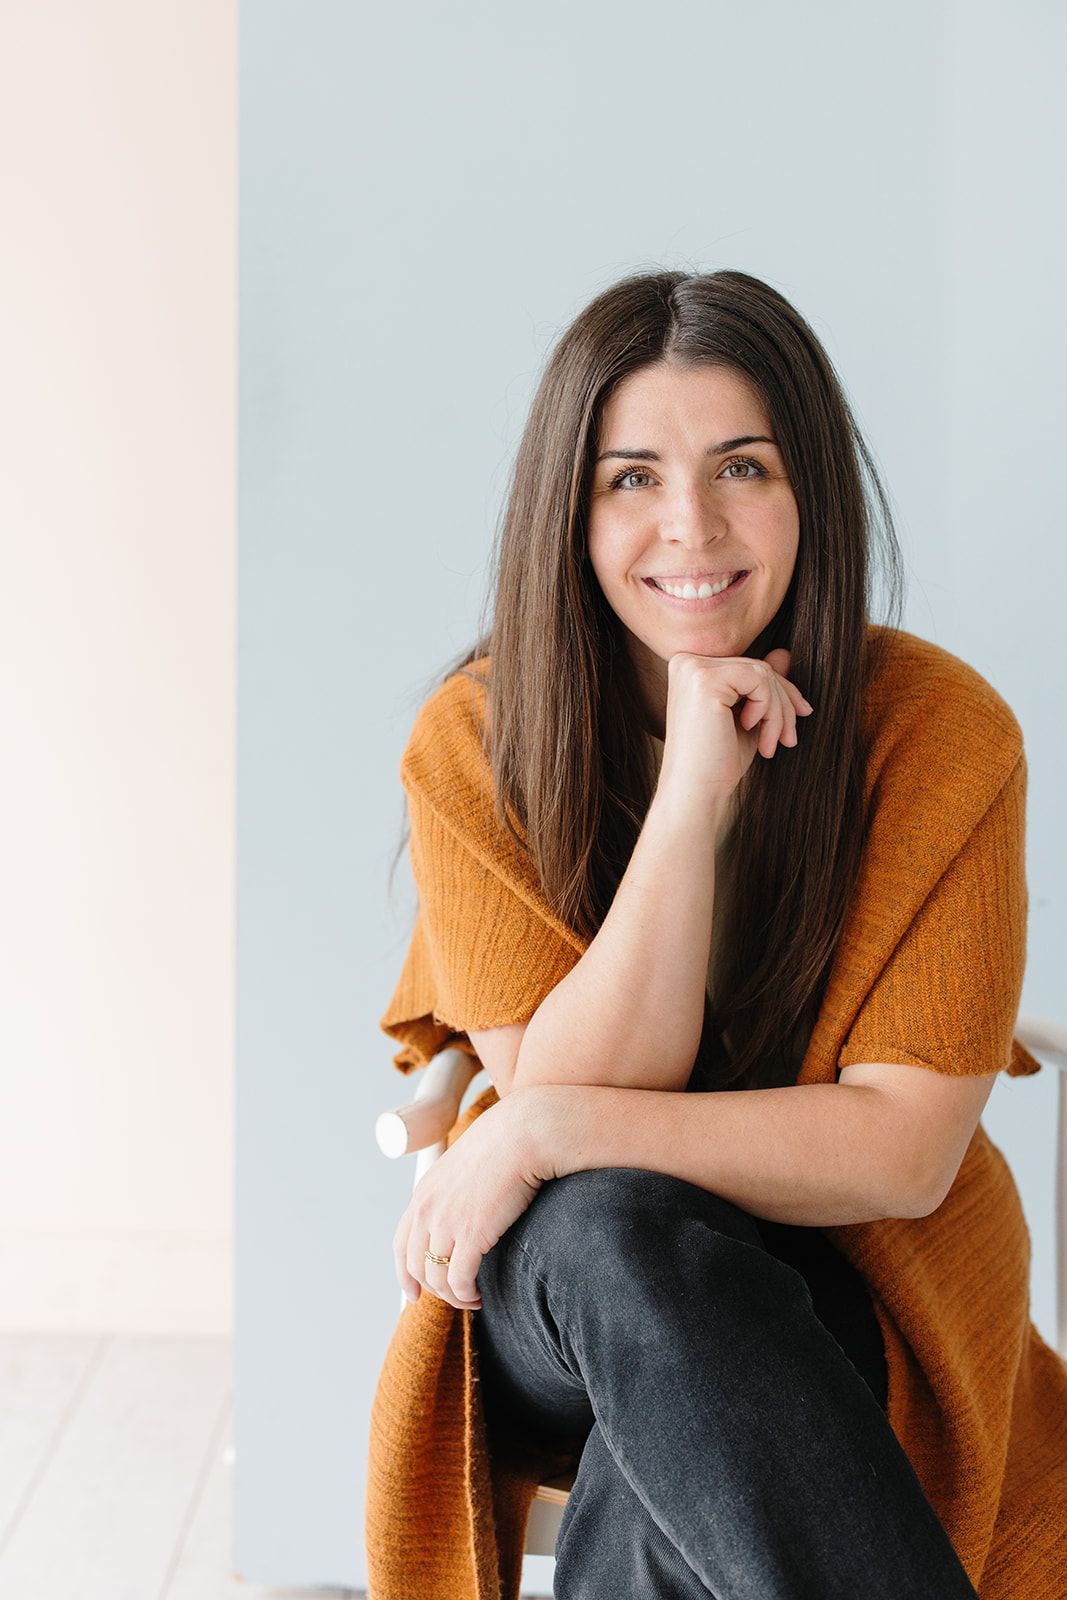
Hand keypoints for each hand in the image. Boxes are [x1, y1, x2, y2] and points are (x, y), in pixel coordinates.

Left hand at [393, 1084, 552, 1311]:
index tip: (413, 1292)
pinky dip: (466, 1295)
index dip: (404, 1273)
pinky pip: (459, 1280)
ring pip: (436, 1279)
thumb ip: (455, 1190)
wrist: (525, 1134)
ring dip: (453, 1297)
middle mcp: (427, 1209)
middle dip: (431, 1289)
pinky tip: (479, 1297)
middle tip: (453, 1298)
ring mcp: (446, 1223)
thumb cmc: (505, 1144)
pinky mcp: (471, 1235)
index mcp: (424, 1192)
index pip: (401, 1244)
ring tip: (472, 1300)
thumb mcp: (465, 1165)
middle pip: (415, 1266)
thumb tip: (463, 1209)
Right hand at [659, 646, 812, 805]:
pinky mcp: (704, 680)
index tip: (798, 718)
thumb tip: (784, 653)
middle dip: (784, 704)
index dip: (780, 692)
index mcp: (690, 668)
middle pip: (758, 667)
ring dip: (778, 712)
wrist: (696, 793)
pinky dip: (768, 709)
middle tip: (789, 739)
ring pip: (762, 673)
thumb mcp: (749, 717)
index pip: (748, 667)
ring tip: (772, 744)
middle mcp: (686, 662)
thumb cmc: (718, 762)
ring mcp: (693, 668)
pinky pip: (759, 680)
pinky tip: (752, 731)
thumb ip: (761, 684)